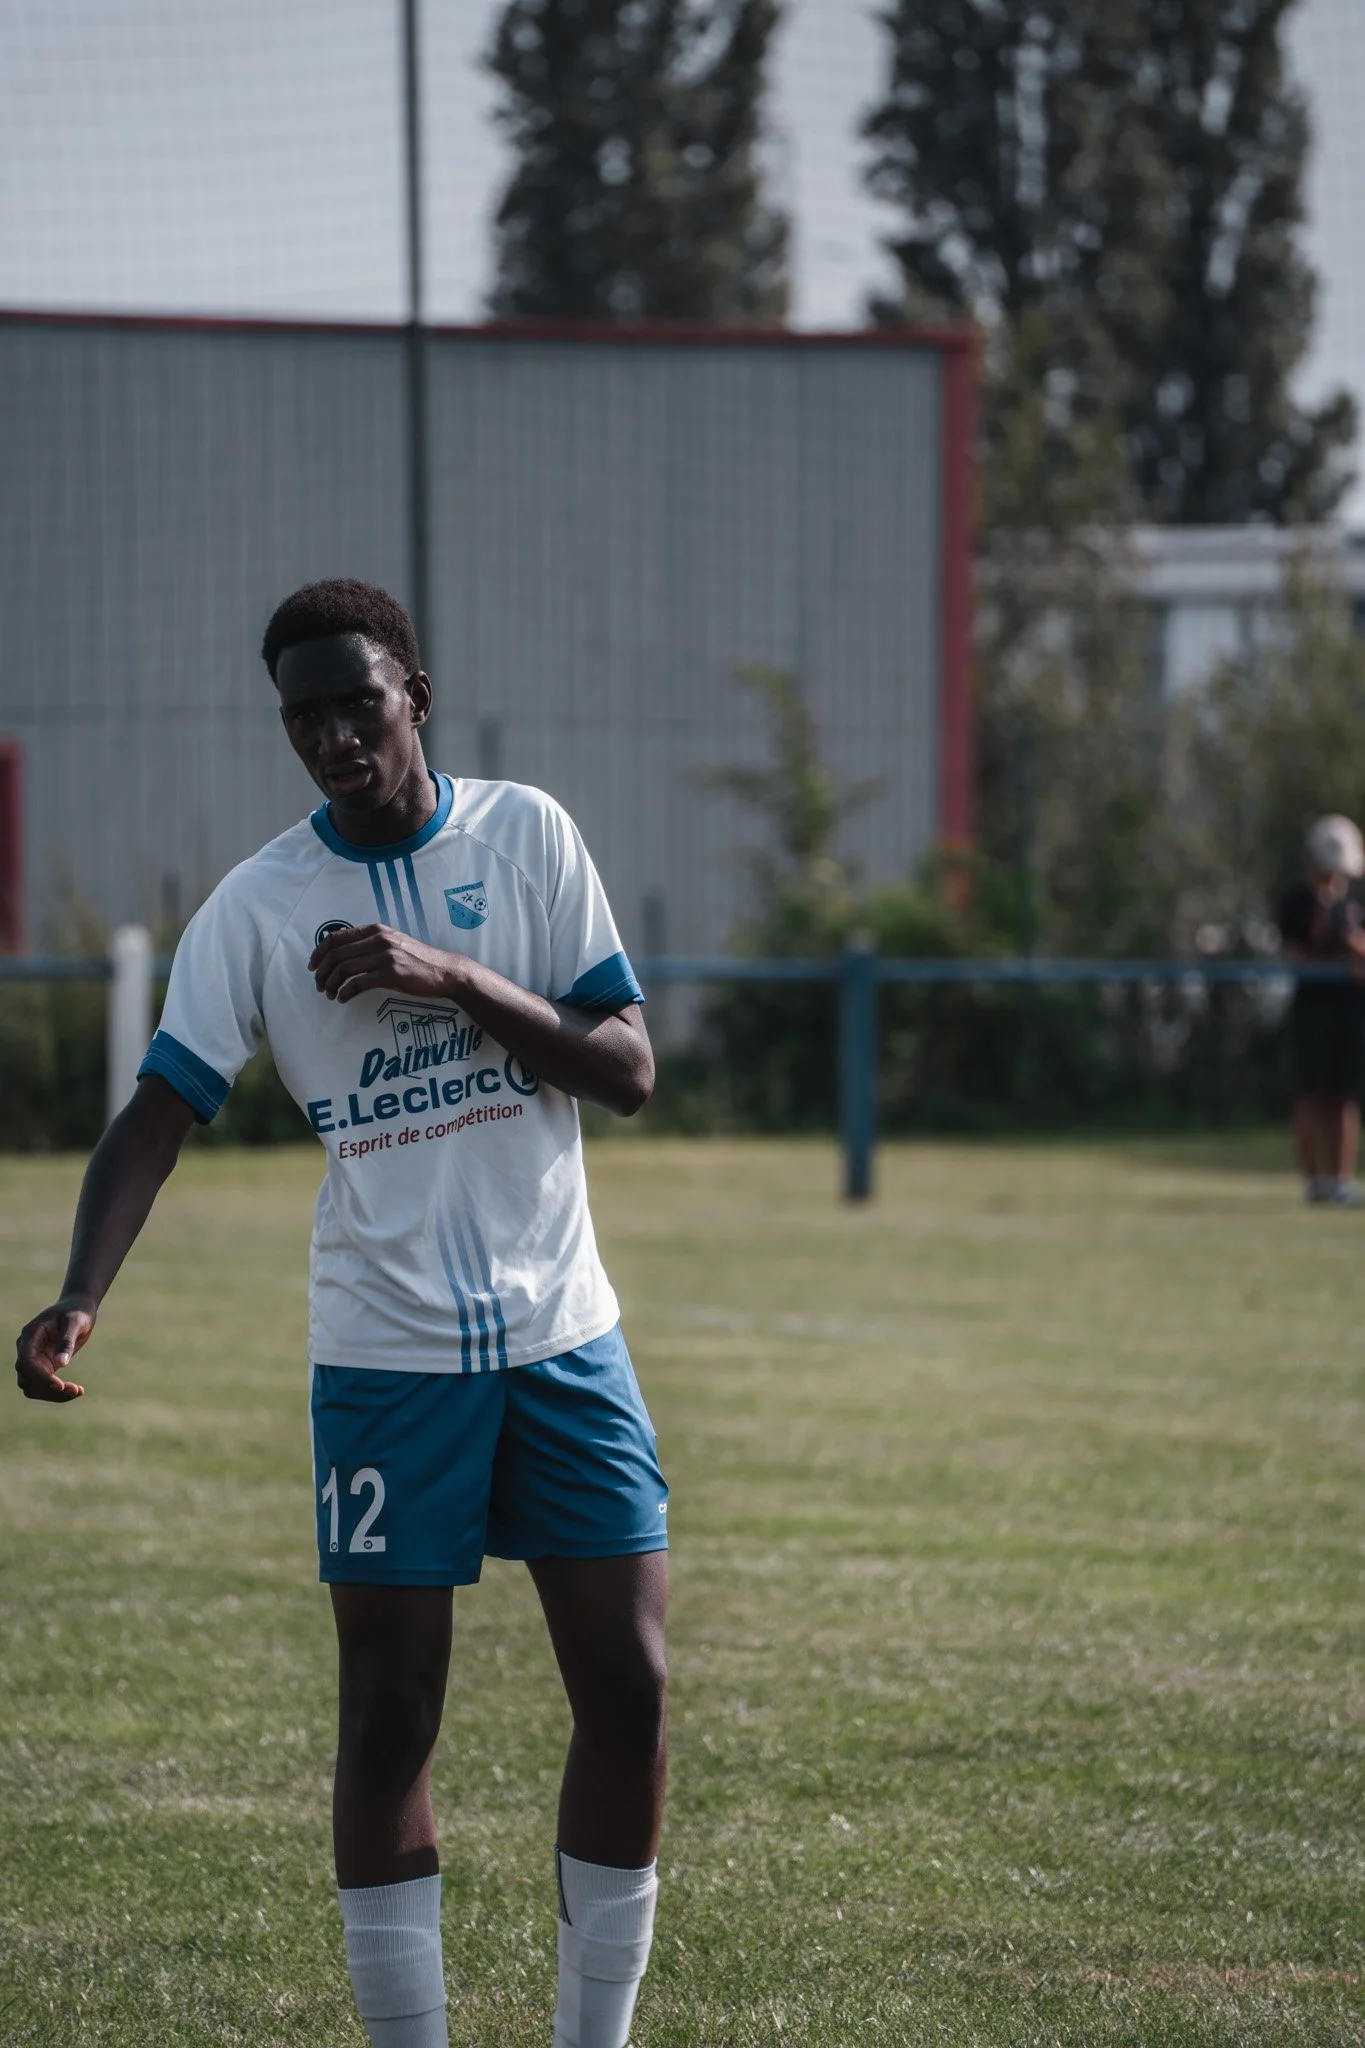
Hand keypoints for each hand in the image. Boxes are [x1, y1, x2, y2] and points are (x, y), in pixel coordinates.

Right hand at [15, 1297, 94, 1401]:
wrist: (77, 1309)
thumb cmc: (76, 1312)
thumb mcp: (75, 1322)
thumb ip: (67, 1341)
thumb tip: (61, 1364)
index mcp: (31, 1334)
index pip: (27, 1362)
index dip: (40, 1376)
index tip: (60, 1385)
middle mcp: (27, 1348)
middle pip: (27, 1378)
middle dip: (48, 1389)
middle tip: (75, 1390)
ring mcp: (33, 1358)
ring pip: (32, 1387)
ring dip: (52, 1394)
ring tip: (77, 1391)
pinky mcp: (42, 1366)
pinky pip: (43, 1386)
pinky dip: (57, 1392)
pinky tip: (77, 1390)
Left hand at [309, 924, 459, 1004]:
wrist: (444, 970)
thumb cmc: (418, 959)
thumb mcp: (393, 942)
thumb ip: (370, 942)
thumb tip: (342, 949)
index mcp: (375, 930)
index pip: (335, 937)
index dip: (319, 953)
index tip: (313, 966)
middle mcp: (378, 940)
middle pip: (336, 955)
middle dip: (322, 973)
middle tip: (319, 986)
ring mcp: (384, 956)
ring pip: (343, 970)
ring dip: (331, 985)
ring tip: (330, 995)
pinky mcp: (390, 974)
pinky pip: (357, 984)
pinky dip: (345, 993)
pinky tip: (343, 999)